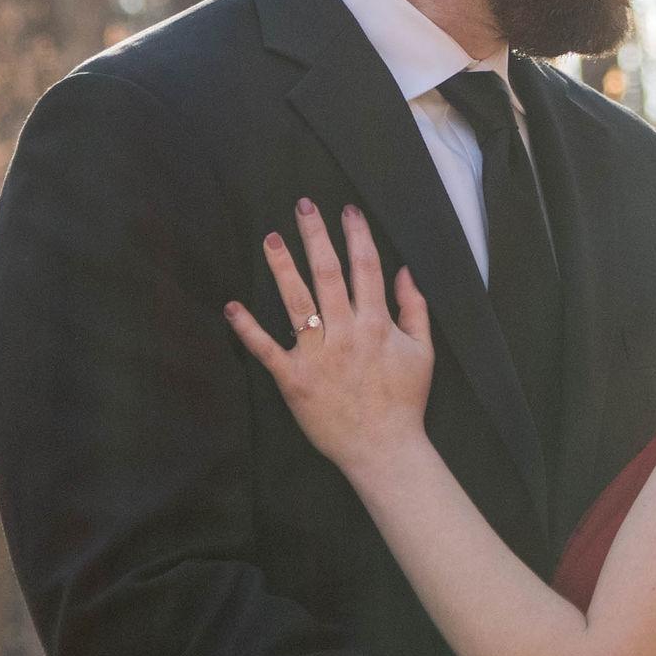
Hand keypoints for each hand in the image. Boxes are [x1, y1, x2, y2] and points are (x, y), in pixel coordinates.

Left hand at [225, 199, 433, 478]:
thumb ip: (414, 309)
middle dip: (316, 237)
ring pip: (297, 302)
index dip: (357, 236)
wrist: (384, 449)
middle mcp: (347, 333)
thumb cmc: (404, 401)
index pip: (367, 269)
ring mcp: (318, 356)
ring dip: (283, 267)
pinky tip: (233, 306)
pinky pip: (267, 349)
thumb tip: (405, 271)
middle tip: (303, 206)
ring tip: (270, 238)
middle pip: (329, 274)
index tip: (347, 211)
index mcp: (378, 324)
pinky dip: (248, 328)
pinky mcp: (294, 380)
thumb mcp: (422, 352)